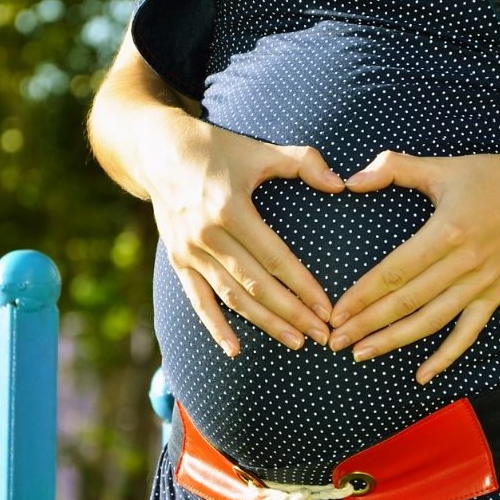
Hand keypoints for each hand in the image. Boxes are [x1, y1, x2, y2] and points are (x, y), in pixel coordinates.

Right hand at [142, 109, 345, 356]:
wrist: (158, 151)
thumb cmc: (217, 149)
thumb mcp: (259, 150)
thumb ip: (303, 163)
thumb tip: (341, 184)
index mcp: (230, 208)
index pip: (275, 258)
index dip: (303, 286)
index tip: (327, 308)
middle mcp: (207, 235)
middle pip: (256, 285)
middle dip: (292, 314)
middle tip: (321, 336)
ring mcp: (190, 251)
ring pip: (232, 297)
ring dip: (264, 324)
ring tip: (295, 341)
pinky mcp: (178, 261)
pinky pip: (198, 300)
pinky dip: (216, 327)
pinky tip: (235, 350)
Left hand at [327, 150, 499, 382]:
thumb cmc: (490, 177)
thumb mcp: (441, 167)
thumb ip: (394, 168)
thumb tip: (352, 179)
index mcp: (447, 231)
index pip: (394, 273)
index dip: (362, 296)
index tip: (336, 313)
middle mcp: (464, 263)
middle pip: (407, 302)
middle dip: (367, 324)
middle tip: (335, 341)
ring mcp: (481, 284)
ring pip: (431, 321)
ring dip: (394, 341)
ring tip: (361, 354)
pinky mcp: (495, 295)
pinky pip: (468, 333)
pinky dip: (445, 356)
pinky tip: (421, 375)